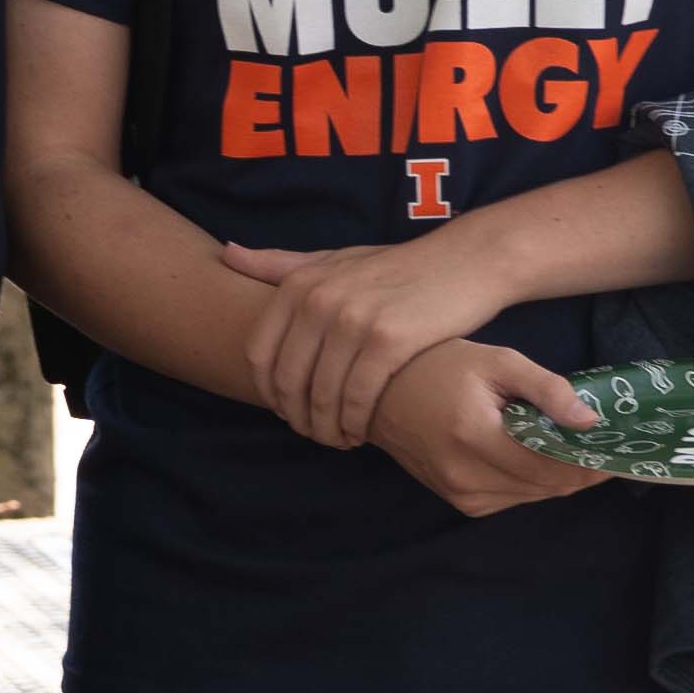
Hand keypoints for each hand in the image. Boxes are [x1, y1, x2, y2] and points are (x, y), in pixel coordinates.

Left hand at [218, 233, 511, 450]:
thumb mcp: (334, 259)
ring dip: (326, 427)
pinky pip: (358, 397)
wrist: (466, 261)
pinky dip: (355, 423)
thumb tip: (226, 253)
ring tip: (337, 439)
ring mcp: (353, 320)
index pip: (259, 354)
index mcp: (299, 284)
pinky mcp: (389, 340)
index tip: (285, 409)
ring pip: (322, 394)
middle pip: (287, 380)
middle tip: (313, 432)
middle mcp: (319, 300)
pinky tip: (361, 433)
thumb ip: (280, 265)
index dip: (267, 391)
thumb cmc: (396, 267)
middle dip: (296, 417)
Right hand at [366, 338, 613, 516]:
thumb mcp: (496, 361)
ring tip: (572, 445)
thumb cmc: (438, 366)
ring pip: (535, 496)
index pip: (552, 466)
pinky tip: (535, 455)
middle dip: (582, 468)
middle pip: (548, 486)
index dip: (593, 461)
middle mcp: (465, 475)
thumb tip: (590, 421)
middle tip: (604, 443)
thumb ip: (546, 389)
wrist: (377, 393)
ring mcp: (459, 493)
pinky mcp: (459, 501)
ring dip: (559, 475)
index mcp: (474, 436)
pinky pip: (514, 498)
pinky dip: (533, 480)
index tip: (620, 446)